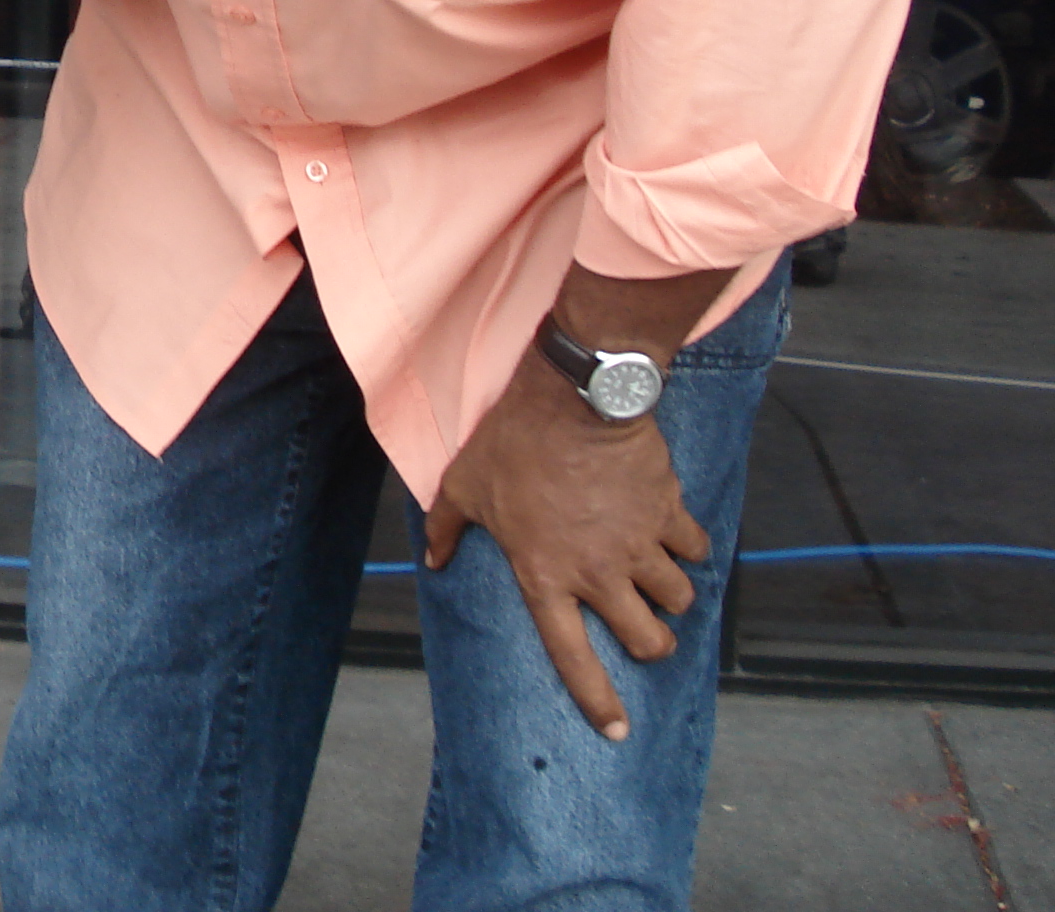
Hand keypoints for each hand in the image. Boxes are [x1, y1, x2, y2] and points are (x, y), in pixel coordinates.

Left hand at [423, 346, 709, 739]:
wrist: (572, 400)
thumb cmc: (512, 444)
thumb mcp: (464, 486)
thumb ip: (447, 529)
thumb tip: (434, 560)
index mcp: (545, 576)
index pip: (572, 657)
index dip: (597, 699)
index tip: (618, 730)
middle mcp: (598, 573)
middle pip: (649, 639)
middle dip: (654, 641)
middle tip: (646, 626)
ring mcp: (639, 546)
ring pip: (678, 598)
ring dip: (672, 594)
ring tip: (658, 577)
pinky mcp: (669, 515)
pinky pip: (696, 549)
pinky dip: (691, 547)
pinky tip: (675, 535)